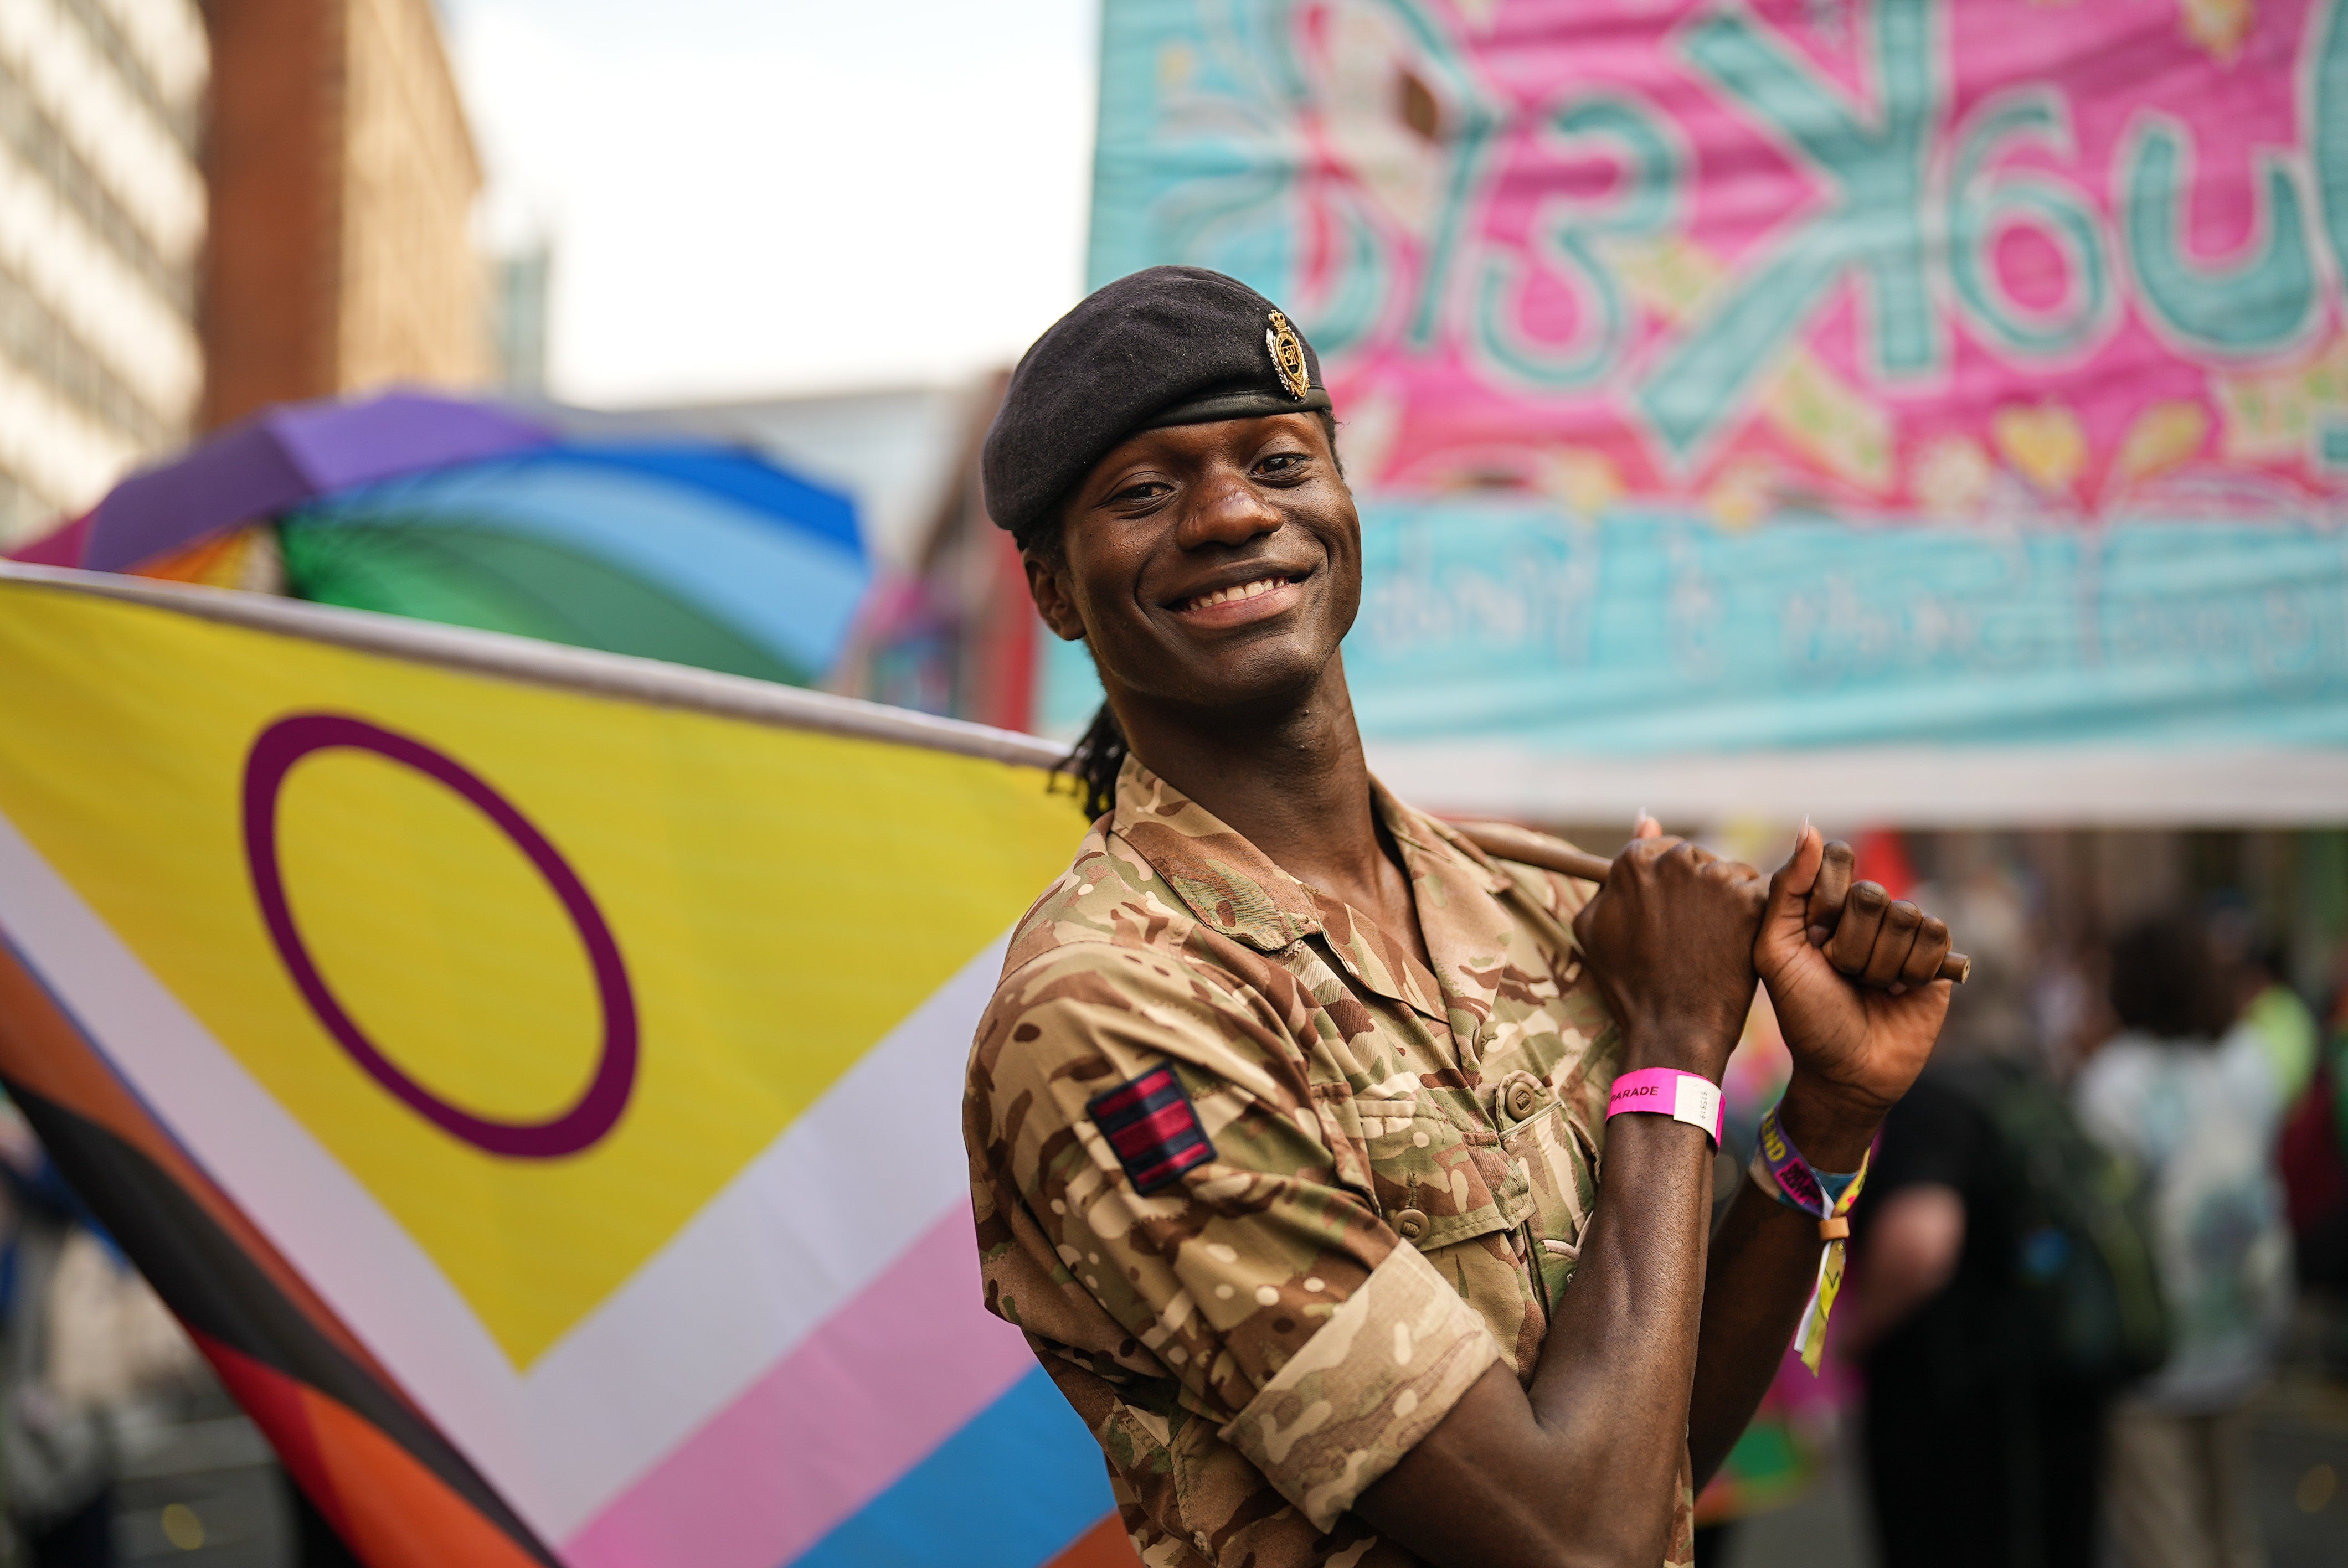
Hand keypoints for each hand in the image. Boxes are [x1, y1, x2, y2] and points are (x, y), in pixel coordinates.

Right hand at [1572, 818, 1763, 1082]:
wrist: (1672, 1030)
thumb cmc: (1628, 984)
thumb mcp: (1595, 927)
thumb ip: (1614, 872)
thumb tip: (1646, 819)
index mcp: (1633, 862)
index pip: (1660, 850)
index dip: (1669, 885)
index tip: (1673, 914)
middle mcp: (1674, 862)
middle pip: (1697, 859)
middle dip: (1699, 889)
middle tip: (1694, 935)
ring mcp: (1714, 880)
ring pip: (1730, 874)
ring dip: (1728, 901)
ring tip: (1714, 944)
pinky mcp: (1750, 902)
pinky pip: (1760, 892)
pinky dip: (1753, 916)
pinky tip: (1738, 944)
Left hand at [1753, 828, 1950, 1163]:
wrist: (1847, 1071)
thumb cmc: (1805, 1014)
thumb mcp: (1775, 952)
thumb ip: (1786, 888)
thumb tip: (1809, 826)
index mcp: (1822, 903)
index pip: (1837, 859)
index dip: (1826, 902)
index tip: (1813, 941)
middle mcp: (1864, 912)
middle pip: (1871, 894)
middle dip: (1851, 945)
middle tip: (1841, 975)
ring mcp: (1902, 932)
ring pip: (1905, 916)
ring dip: (1882, 963)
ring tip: (1869, 987)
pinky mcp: (1936, 955)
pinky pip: (1935, 936)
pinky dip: (1913, 970)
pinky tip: (1900, 991)